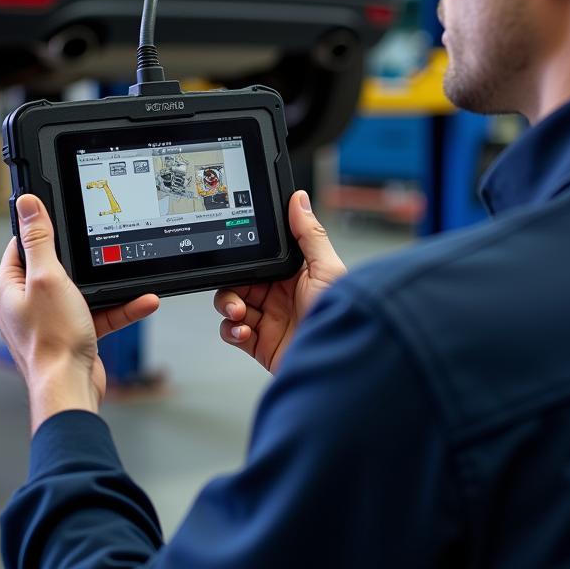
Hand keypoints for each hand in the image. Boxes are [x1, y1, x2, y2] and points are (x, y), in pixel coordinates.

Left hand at [0, 193, 158, 430]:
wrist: (69, 388)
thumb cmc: (53, 339)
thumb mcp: (49, 277)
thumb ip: (40, 240)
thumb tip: (28, 204)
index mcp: (9, 287)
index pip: (22, 246)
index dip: (43, 230)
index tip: (65, 219)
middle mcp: (24, 305)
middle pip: (54, 268)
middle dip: (83, 261)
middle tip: (101, 250)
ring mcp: (47, 322)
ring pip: (80, 293)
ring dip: (109, 288)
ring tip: (131, 280)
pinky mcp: (70, 336)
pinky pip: (96, 315)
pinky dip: (118, 309)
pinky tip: (142, 302)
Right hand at [214, 190, 344, 373]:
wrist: (337, 368)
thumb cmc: (340, 318)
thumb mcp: (327, 269)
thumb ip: (309, 234)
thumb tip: (299, 200)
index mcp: (295, 275)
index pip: (261, 258)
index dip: (247, 256)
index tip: (237, 254)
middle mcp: (281, 296)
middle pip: (240, 281)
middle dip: (232, 285)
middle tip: (238, 295)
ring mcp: (270, 320)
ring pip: (231, 304)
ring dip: (228, 306)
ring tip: (240, 314)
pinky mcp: (261, 344)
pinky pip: (233, 331)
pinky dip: (232, 330)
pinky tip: (244, 331)